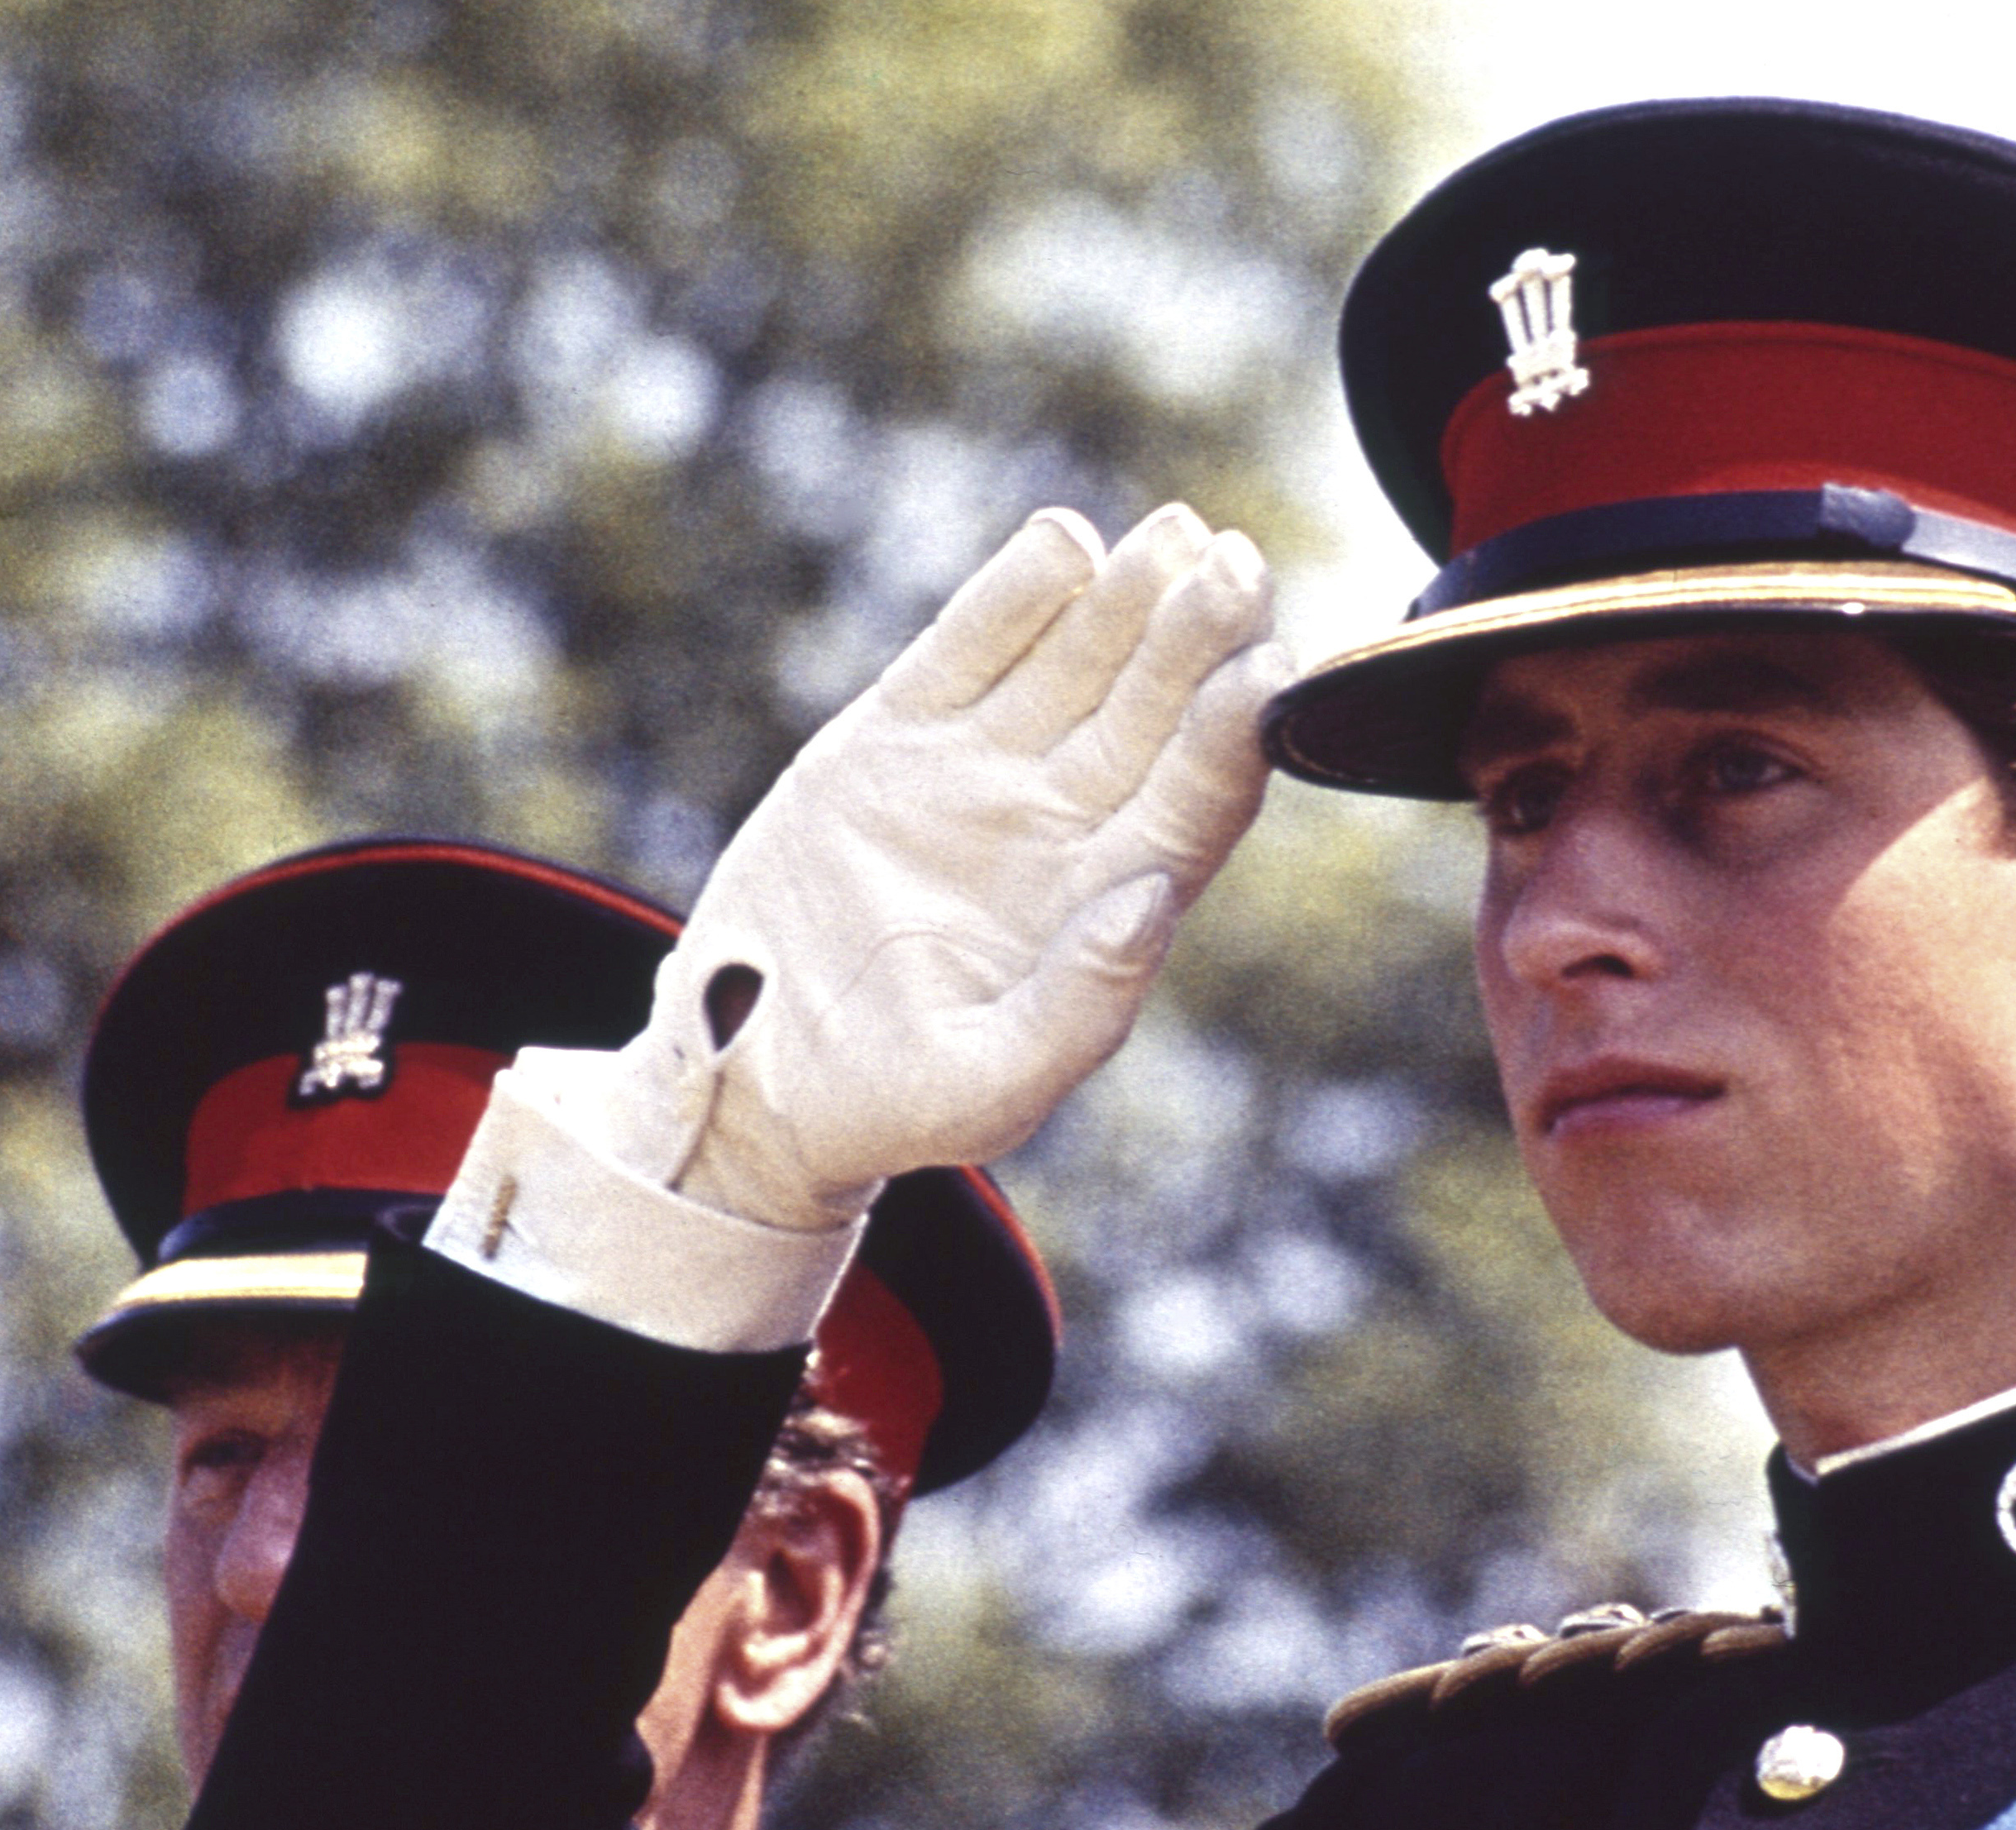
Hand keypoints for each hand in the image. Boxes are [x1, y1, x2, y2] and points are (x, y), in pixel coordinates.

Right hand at [590, 503, 1285, 1226]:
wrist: (751, 1078)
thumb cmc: (885, 1106)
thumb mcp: (985, 1088)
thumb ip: (1081, 1007)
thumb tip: (1154, 900)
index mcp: (1102, 908)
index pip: (1193, 804)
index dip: (1231, 735)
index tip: (1264, 669)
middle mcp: (1060, 828)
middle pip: (1151, 715)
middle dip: (1196, 640)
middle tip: (1235, 563)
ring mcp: (983, 775)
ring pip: (1075, 664)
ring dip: (1126, 600)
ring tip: (1169, 537)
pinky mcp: (897, 741)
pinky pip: (969, 651)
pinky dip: (1015, 596)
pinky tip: (1064, 542)